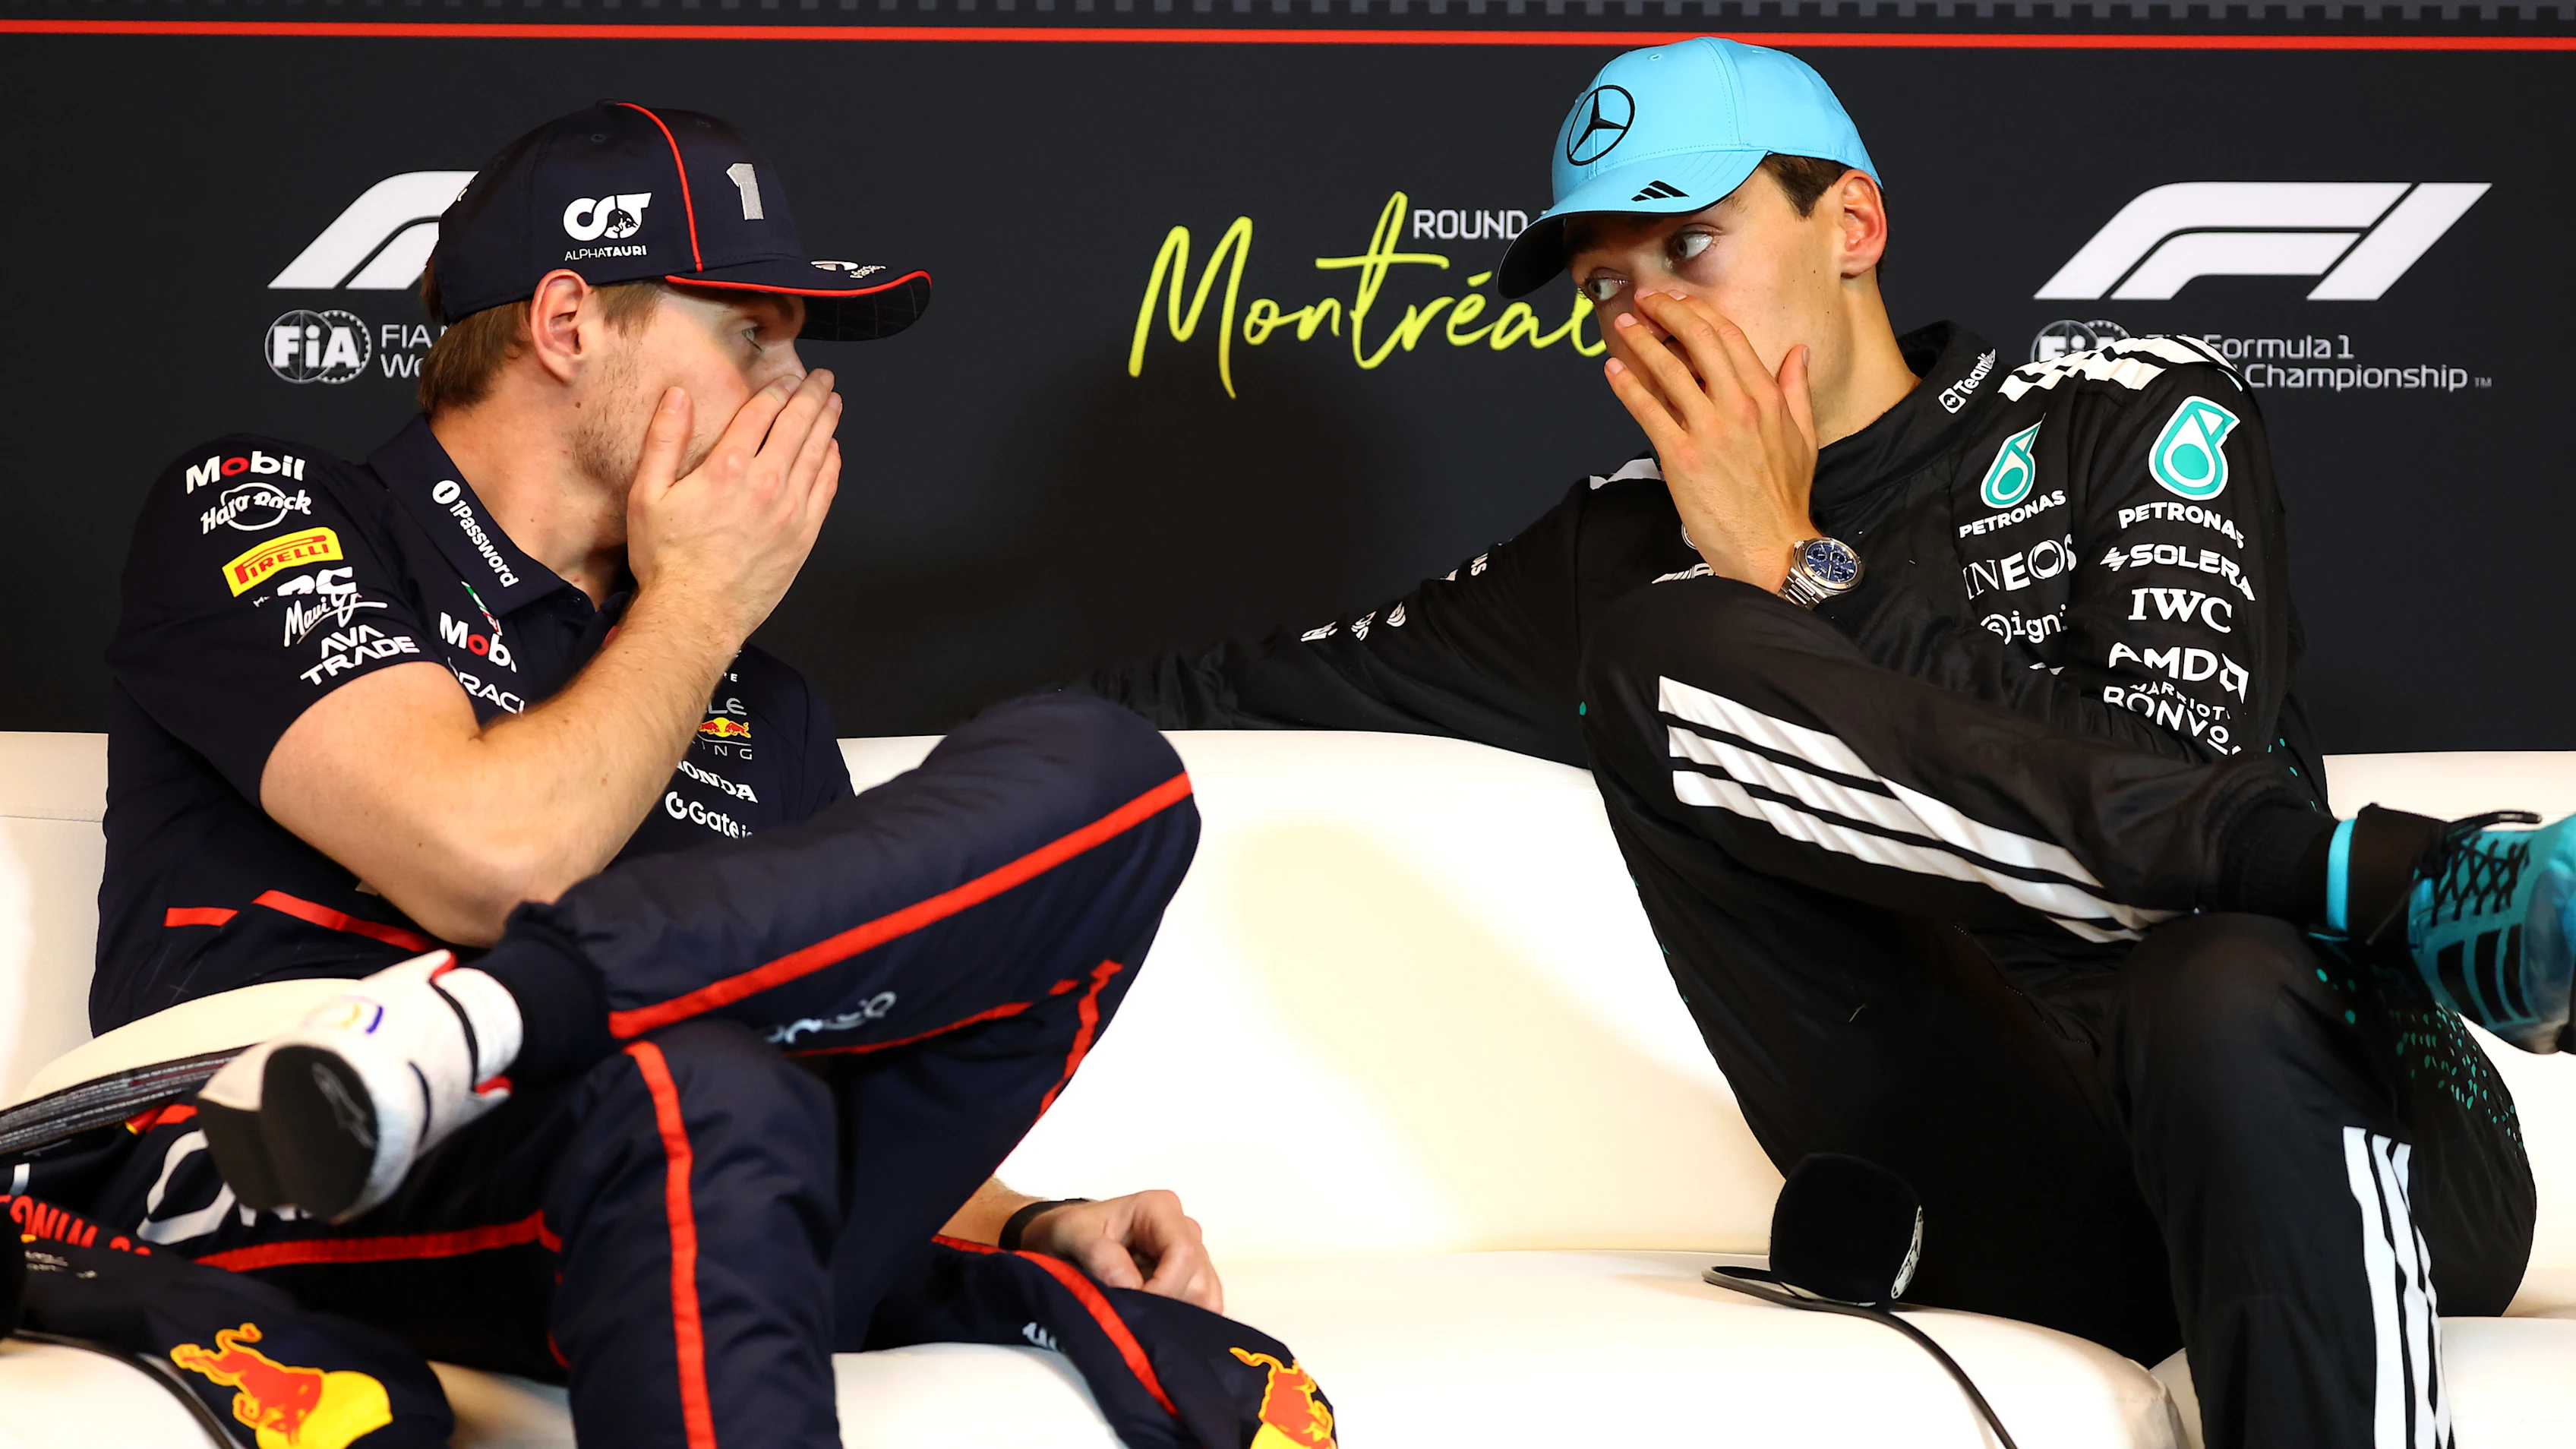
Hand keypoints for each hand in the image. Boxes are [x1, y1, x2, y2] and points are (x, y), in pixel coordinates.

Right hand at [626, 370, 843, 644]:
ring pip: (817, 453)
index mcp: (727, 468)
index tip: (788, 377)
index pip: (761, 413)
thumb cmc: (667, 559)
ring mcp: (791, 510)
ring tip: (834, 403)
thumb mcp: (648, 494)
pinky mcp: (804, 536)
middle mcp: (766, 483)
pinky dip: (832, 464)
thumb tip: (677, 396)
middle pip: (797, 426)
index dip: (777, 390)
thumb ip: (664, 440)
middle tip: (824, 379)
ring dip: (828, 423)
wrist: (696, 613)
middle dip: (812, 396)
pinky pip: (826, 489)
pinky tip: (833, 450)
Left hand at [1022, 1190, 1223, 1313]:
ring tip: (1139, 1319)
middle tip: (1132, 1318)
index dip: (1164, 1287)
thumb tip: (1130, 1285)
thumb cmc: (1071, 1231)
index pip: (1183, 1252)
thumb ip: (1098, 1254)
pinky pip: (1203, 1305)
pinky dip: (1181, 1320)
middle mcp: (1184, 1228)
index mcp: (1159, 1209)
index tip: (1133, 1306)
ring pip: (1206, 1295)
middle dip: (1169, 1306)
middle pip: (1199, 1277)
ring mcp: (1191, 1254)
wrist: (1067, 1239)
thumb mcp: (1072, 1234)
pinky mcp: (1189, 1277)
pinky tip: (1152, 1322)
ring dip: (1177, 1316)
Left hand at [1602, 291, 1818, 591]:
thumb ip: (1796, 390)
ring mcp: (1709, 430)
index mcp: (1767, 397)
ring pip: (1668, 370)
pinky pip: (1648, 410)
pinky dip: (1627, 385)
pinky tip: (1613, 369)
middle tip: (1645, 301)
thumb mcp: (1805, 437)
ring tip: (1623, 326)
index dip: (1698, 313)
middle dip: (1667, 313)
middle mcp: (1738, 406)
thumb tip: (1798, 353)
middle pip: (1697, 341)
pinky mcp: (1681, 457)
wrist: (1772, 546)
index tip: (1679, 302)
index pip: (1728, 337)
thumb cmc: (1786, 497)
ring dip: (1641, 342)